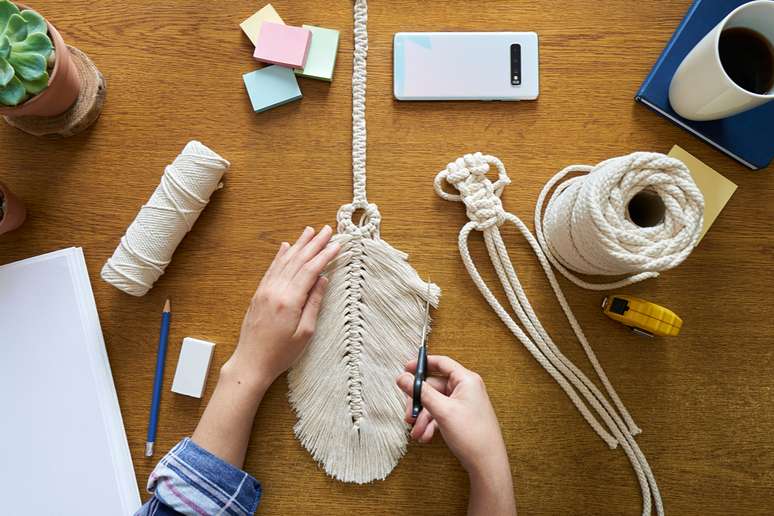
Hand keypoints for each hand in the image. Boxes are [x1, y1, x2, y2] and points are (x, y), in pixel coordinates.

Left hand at [223, 225, 339, 390]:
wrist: (251, 362)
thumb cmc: (280, 353)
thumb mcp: (305, 332)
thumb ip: (314, 303)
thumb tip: (322, 280)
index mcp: (289, 300)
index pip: (311, 270)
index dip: (325, 255)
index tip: (337, 244)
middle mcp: (275, 290)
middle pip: (298, 261)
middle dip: (314, 244)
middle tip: (327, 229)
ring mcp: (265, 291)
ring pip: (284, 261)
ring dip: (299, 245)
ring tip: (310, 231)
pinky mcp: (258, 294)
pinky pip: (272, 269)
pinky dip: (280, 256)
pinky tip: (286, 246)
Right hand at [396, 355, 508, 475]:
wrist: (486, 463)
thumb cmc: (471, 434)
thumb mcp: (442, 410)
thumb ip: (421, 392)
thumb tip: (402, 377)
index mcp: (466, 380)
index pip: (441, 363)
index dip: (422, 364)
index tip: (405, 369)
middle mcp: (465, 388)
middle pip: (433, 386)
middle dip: (419, 402)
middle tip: (408, 414)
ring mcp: (463, 403)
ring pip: (434, 402)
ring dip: (423, 417)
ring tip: (416, 433)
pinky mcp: (460, 416)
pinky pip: (440, 414)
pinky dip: (430, 424)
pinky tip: (424, 436)